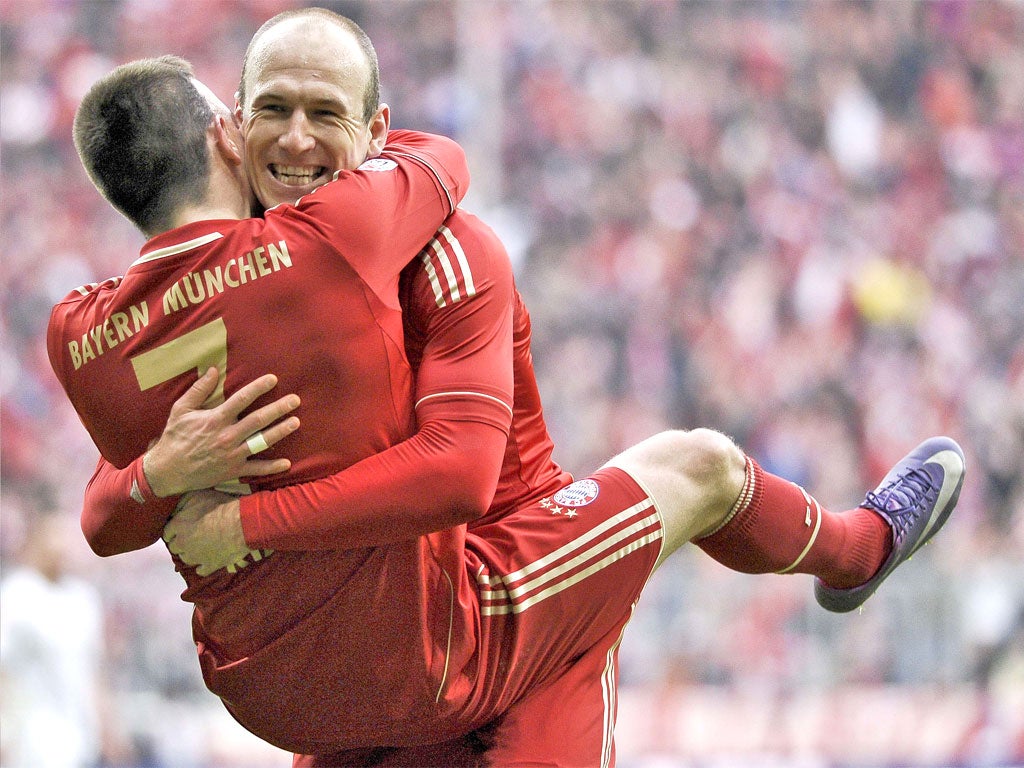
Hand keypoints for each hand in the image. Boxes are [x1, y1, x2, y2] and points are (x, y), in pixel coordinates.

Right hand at [143, 367, 299, 496]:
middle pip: (259, 419)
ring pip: (262, 441)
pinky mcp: (233, 470)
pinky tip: (287, 463)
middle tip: (295, 400)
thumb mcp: (181, 410)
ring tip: (296, 422)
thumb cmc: (175, 437)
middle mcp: (228, 436)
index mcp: (216, 419)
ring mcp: (232, 455)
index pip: (242, 399)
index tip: (273, 379)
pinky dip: (272, 467)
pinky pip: (256, 470)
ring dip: (281, 432)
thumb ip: (198, 390)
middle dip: (279, 408)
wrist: (167, 471)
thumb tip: (213, 370)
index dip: (259, 387)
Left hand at [162, 490, 268, 576]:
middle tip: (192, 536)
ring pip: (186, 559)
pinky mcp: (209, 566)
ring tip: (201, 546)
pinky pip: (201, 570)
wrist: (241, 524)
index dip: (174, 530)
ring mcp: (195, 557)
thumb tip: (175, 509)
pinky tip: (208, 558)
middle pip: (174, 548)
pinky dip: (203, 565)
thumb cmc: (220, 507)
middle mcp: (182, 544)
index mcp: (178, 526)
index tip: (182, 527)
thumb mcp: (198, 495)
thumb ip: (182, 503)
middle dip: (181, 542)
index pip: (167, 533)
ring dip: (191, 553)